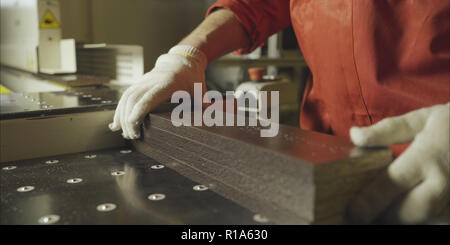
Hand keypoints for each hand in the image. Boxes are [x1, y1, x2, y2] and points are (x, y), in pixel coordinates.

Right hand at [109, 45, 206, 138]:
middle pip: (134, 98)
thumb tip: (213, 120)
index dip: (140, 110)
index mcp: (168, 83)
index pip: (150, 97)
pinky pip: (126, 96)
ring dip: (122, 115)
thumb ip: (204, 106)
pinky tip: (117, 123)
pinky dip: (120, 110)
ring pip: (127, 97)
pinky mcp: (139, 84)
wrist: (182, 60)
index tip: (134, 124)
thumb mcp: (200, 91)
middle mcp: (152, 80)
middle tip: (133, 135)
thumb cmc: (192, 78)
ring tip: (124, 132)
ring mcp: (143, 81)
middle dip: (129, 118)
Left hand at [347, 103, 449, 223]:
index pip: (388, 185)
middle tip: (362, 218)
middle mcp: (444, 182)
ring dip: (402, 221)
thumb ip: (388, 130)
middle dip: (383, 219)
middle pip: (407, 213)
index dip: (366, 202)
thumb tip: (354, 136)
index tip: (350, 211)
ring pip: (425, 222)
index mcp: (428, 157)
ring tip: (381, 216)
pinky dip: (422, 219)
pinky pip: (440, 221)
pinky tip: (408, 211)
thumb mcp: (425, 118)